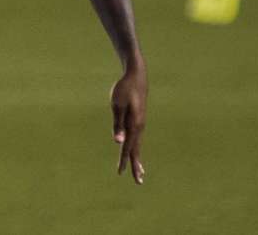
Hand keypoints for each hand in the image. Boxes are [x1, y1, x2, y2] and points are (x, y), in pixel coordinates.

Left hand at [111, 64, 146, 183]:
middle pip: (136, 149)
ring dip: (138, 158)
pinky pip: (138, 138)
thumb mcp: (117, 105)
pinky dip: (137, 148)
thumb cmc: (124, 88)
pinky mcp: (139, 119)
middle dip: (136, 165)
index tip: (120, 173)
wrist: (137, 76)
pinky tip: (135, 151)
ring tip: (140, 171)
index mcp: (133, 124)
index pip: (127, 147)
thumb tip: (118, 142)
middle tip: (139, 181)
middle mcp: (139, 126)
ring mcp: (140, 123)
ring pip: (138, 144)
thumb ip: (117, 124)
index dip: (123, 160)